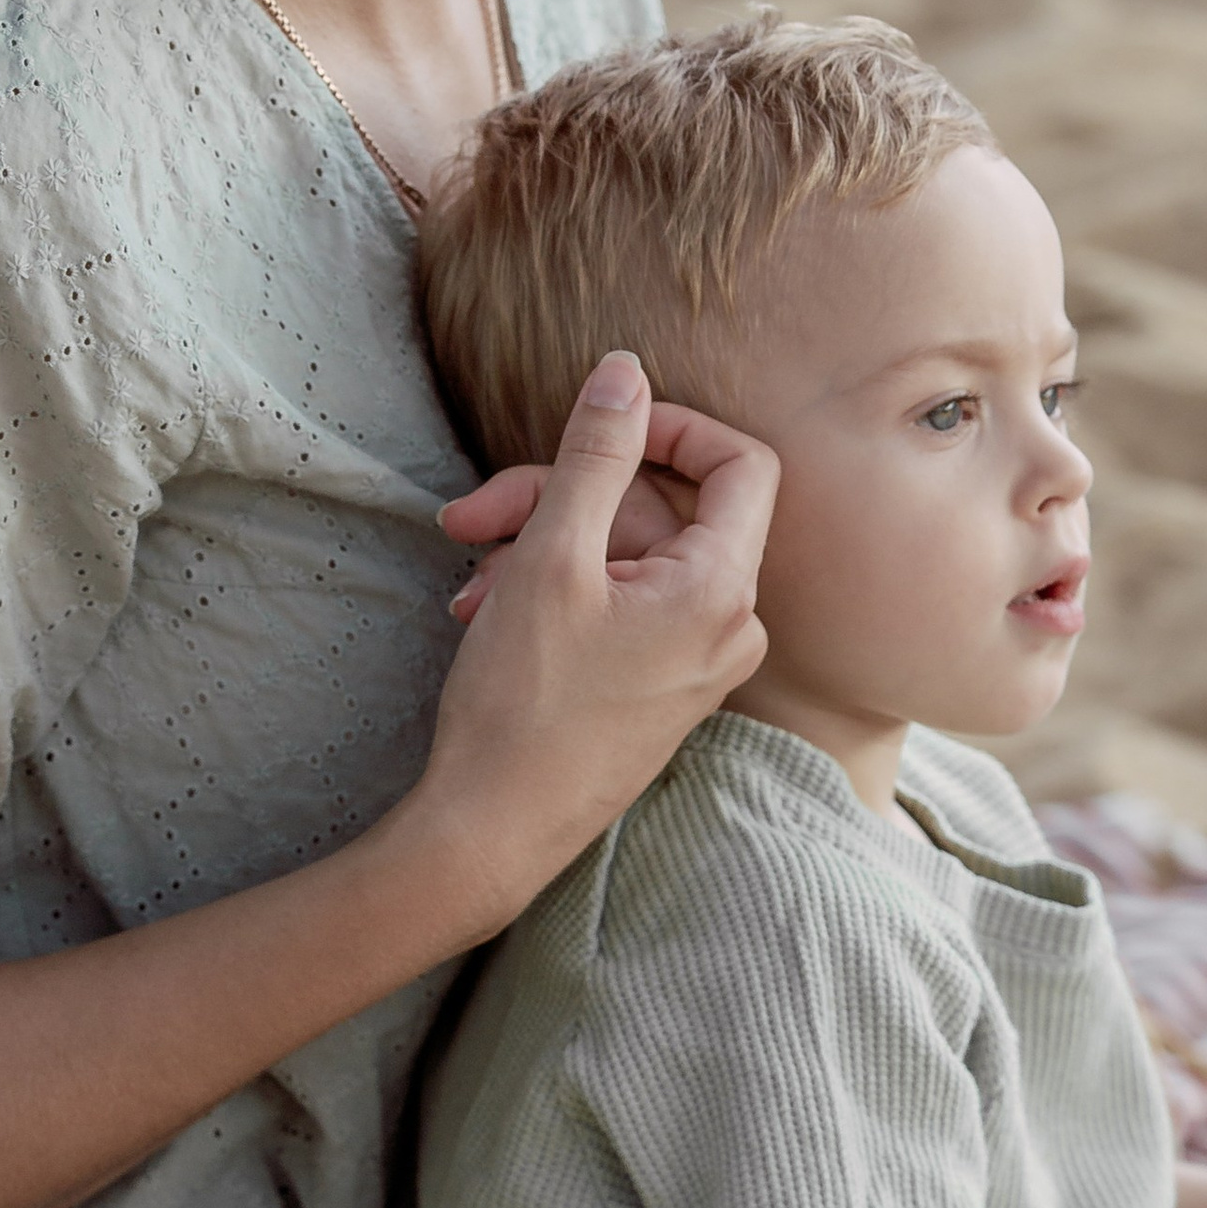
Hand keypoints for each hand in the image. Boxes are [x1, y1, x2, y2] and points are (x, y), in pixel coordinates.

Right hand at [413, 355, 775, 918]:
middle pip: (656, 510)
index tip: (596, 425)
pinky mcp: (658, 684)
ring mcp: (695, 660)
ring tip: (467, 577)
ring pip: (623, 556)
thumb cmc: (524, 705)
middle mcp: (728, 626)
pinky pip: (619, 605)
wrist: (491, 835)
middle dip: (558, 497)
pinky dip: (554, 592)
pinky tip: (485, 610)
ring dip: (539, 547)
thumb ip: (594, 455)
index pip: (739, 463)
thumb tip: (626, 372)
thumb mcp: (552, 559)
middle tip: (472, 516)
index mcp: (722, 590)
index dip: (669, 427)